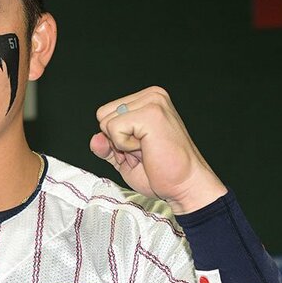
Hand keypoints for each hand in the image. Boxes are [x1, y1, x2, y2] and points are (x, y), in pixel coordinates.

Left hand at [89, 86, 225, 213]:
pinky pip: (114, 129)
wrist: (185, 186)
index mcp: (147, 101)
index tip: (140, 149)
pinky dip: (125, 146)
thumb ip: (108, 147)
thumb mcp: (125, 159)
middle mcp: (152, 96)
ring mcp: (153, 102)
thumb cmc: (163, 173)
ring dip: (122, 144)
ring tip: (147, 151)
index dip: (115, 139)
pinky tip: (147, 149)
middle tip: (144, 152)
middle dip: (116, 141)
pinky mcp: (151, 113)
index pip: (106, 113)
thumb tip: (95, 139)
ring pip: (106, 121)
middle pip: (103, 115)